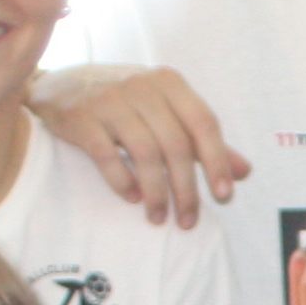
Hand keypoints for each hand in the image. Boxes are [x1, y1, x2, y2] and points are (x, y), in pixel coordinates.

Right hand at [33, 64, 244, 228]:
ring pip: (145, 152)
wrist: (60, 86)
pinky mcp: (81, 117)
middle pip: (176, 144)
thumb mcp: (166, 112)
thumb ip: (203, 141)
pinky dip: (122, 180)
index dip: (217, 162)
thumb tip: (244, 172)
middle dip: (186, 189)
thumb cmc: (125, 103)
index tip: (224, 197)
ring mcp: (110, 99)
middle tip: (188, 221)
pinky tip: (132, 198)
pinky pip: (107, 155)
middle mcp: (142, 86)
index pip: (204, 123)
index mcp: (169, 84)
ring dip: (156, 192)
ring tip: (158, 217)